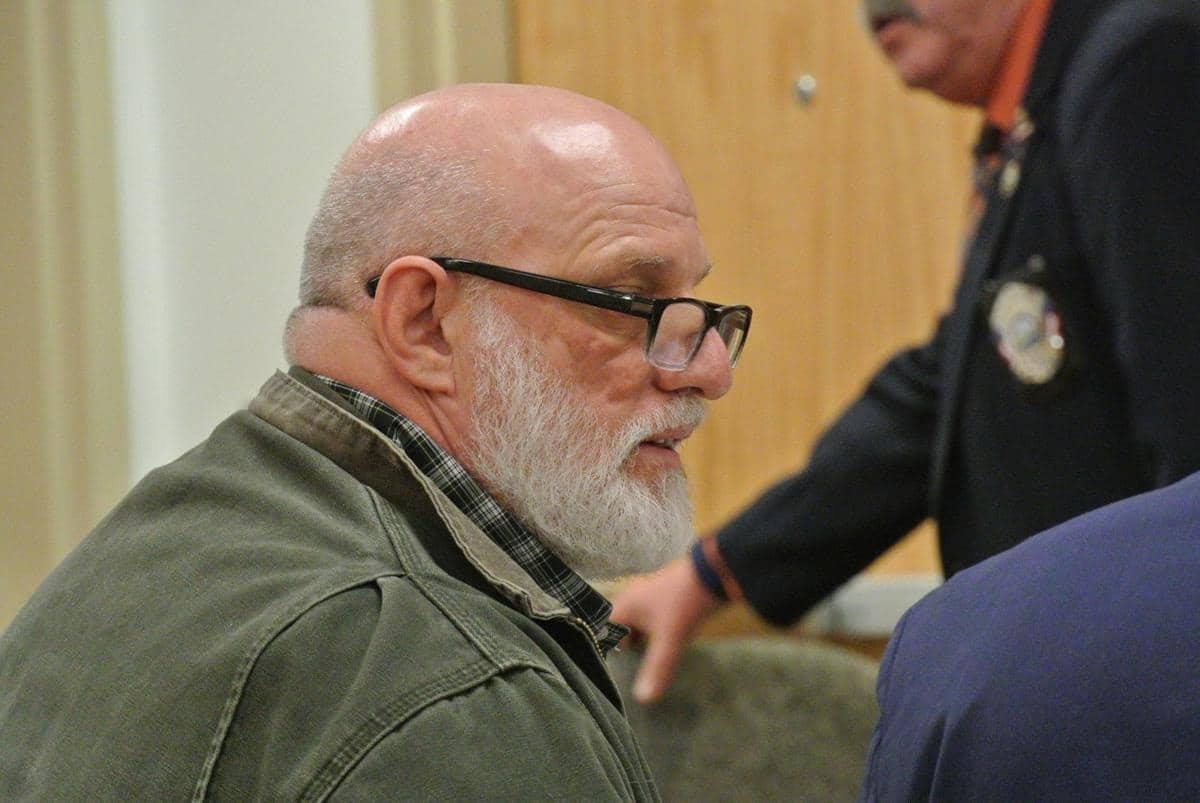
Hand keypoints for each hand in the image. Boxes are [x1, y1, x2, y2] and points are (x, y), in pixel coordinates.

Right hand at [611, 553, 721, 703]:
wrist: (714, 572)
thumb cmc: (684, 603)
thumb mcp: (669, 639)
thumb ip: (656, 669)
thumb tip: (642, 700)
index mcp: (624, 607)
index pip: (600, 632)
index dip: (598, 652)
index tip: (599, 675)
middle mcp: (632, 602)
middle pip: (617, 633)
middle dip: (619, 652)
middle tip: (617, 679)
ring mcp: (649, 601)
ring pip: (635, 630)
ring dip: (637, 647)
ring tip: (634, 672)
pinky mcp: (666, 603)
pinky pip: (650, 626)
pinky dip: (651, 640)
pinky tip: (657, 655)